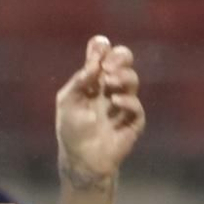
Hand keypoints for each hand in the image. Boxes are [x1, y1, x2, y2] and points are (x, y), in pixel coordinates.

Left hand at [54, 35, 144, 185]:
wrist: (82, 158)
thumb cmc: (72, 130)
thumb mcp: (67, 101)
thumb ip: (80, 81)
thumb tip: (94, 63)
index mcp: (93, 80)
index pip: (102, 56)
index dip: (103, 47)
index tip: (100, 45)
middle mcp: (110, 88)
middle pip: (123, 61)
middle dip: (119, 57)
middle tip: (107, 67)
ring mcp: (123, 103)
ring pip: (132, 79)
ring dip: (122, 77)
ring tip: (109, 82)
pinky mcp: (133, 121)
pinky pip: (136, 106)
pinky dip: (127, 100)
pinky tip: (115, 101)